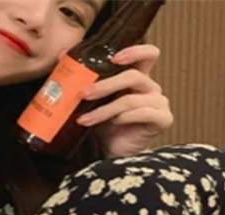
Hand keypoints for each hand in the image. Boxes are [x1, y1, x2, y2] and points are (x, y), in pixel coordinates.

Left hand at [77, 44, 173, 158]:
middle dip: (105, 85)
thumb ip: (83, 77)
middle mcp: (152, 88)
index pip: (148, 54)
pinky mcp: (163, 120)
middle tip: (84, 94)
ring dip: (106, 109)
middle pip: (133, 76)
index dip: (134, 51)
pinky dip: (124, 118)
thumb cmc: (106, 126)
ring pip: (131, 99)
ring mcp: (159, 103)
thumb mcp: (94, 100)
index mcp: (139, 77)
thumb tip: (61, 54)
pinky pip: (144, 113)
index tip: (113, 58)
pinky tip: (112, 124)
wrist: (114, 153)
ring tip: (86, 119)